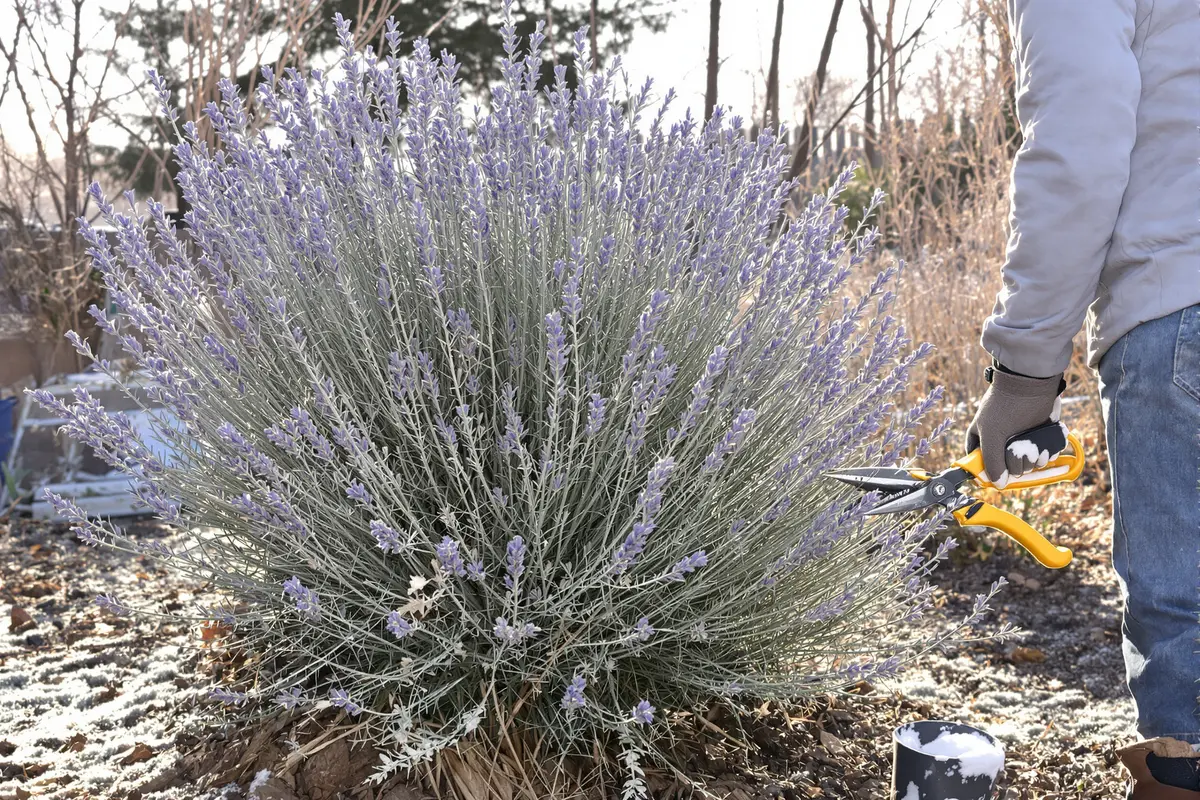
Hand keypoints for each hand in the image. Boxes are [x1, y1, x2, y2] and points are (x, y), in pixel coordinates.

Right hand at [965, 366, 1065, 487]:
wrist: (1033, 384)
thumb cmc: (1005, 406)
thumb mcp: (991, 434)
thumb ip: (992, 461)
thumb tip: (998, 484)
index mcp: (982, 438)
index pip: (978, 462)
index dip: (985, 472)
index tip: (996, 477)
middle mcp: (1001, 441)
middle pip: (1005, 467)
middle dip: (1014, 466)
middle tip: (1017, 454)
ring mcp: (1021, 440)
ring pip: (1025, 464)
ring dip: (1032, 462)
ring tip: (1035, 450)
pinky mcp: (1039, 437)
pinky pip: (1042, 455)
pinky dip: (1046, 456)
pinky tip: (1046, 451)